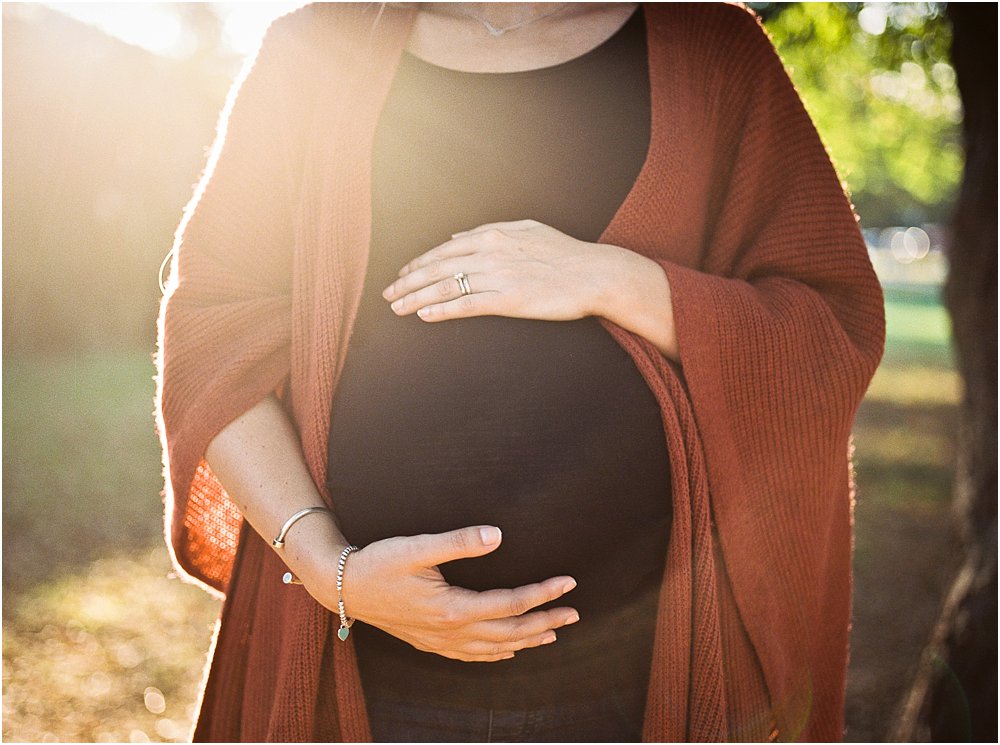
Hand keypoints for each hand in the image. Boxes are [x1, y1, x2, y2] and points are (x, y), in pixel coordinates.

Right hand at [300, 525, 579, 662]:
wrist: (342, 586)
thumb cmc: (380, 562)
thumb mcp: (418, 546)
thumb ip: (460, 542)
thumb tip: (498, 535)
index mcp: (452, 607)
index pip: (511, 603)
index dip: (542, 594)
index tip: (568, 583)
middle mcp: (450, 630)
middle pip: (510, 631)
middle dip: (545, 622)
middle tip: (574, 613)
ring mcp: (440, 641)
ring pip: (494, 648)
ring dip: (527, 640)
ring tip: (553, 634)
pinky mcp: (430, 642)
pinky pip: (472, 655)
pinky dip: (497, 653)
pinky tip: (507, 650)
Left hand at [381, 219, 621, 322]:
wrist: (595, 273)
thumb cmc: (564, 253)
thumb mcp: (527, 229)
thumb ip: (491, 231)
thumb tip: (459, 235)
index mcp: (494, 235)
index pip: (445, 249)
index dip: (420, 262)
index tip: (403, 274)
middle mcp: (491, 253)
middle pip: (438, 267)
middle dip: (408, 281)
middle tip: (388, 294)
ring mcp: (499, 277)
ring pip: (447, 286)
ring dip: (418, 298)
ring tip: (398, 308)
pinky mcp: (509, 300)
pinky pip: (468, 305)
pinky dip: (443, 310)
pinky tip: (425, 316)